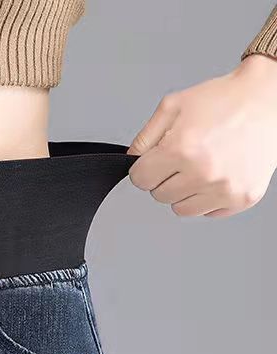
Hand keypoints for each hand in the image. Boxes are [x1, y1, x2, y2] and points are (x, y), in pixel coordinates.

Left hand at [127, 53, 276, 217]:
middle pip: (159, 196)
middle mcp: (203, 173)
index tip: (157, 159)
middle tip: (185, 157)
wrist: (267, 98)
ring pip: (181, 209)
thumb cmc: (222, 100)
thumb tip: (131, 162)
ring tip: (202, 165)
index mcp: (182, 150)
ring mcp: (225, 189)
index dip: (145, 167)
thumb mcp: (173, 106)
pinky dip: (208, 198)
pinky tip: (219, 173)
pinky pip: (207, 212)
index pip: (140, 180)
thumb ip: (144, 138)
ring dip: (185, 191)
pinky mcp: (242, 198)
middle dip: (165, 178)